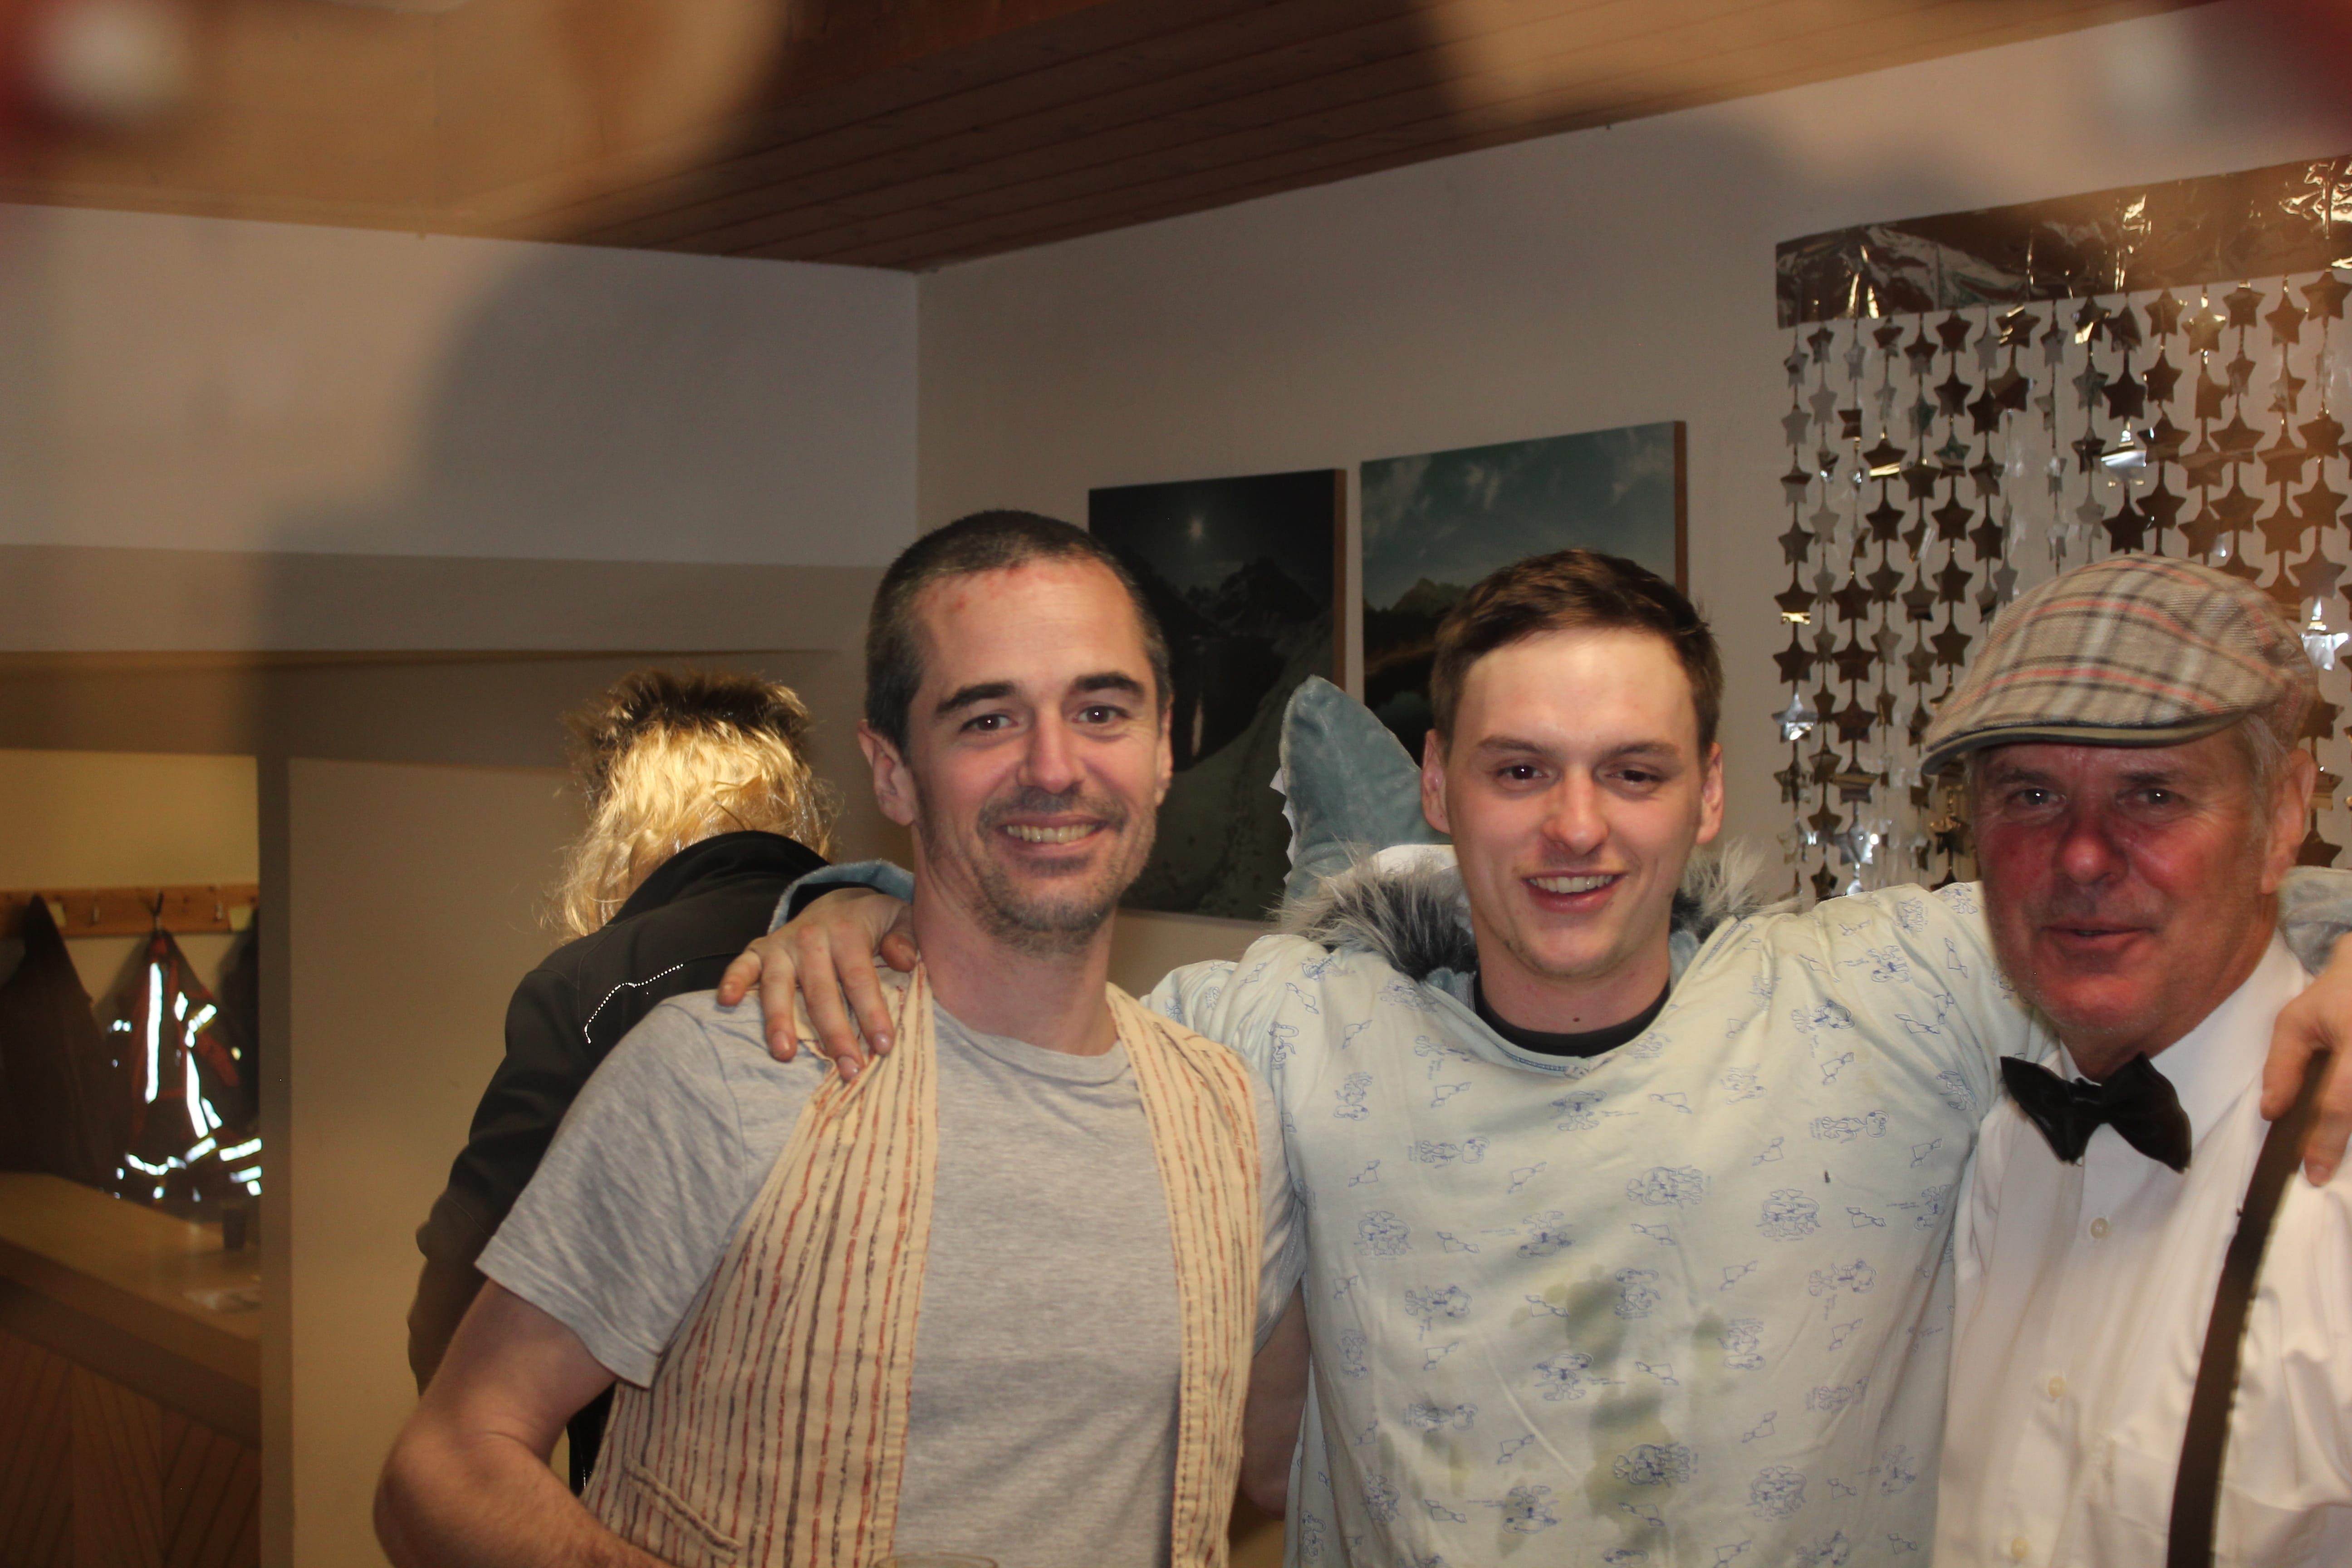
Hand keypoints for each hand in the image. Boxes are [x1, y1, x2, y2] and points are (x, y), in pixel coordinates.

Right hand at [714, 888, 917, 1077]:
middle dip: (834, 1034)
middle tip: (848, 1069)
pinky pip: (742, 965)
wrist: (837, 902)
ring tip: (785, 1054)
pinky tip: (726, 1002)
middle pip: (821, 992)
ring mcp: (783, 945)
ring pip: (779, 986)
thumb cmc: (874, 921)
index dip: (872, 1014)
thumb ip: (908, 937)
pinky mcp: (760, 950)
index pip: (860, 979)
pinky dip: (732, 981)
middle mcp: (811, 938)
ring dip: (780, 1021)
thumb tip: (905, 961)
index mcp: (847, 932)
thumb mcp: (901, 918)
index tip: (882, 1047)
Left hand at [2264, 933, 2351, 1183]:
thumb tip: (2271, 1112)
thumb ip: (2283, 1066)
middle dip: (2340, 1141)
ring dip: (2348, 1129)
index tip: (2314, 1172)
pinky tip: (2338, 1126)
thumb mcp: (2295, 1022)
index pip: (2342, 1102)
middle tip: (2319, 1166)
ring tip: (2327, 1144)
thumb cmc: (2334, 996)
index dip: (2328, 1141)